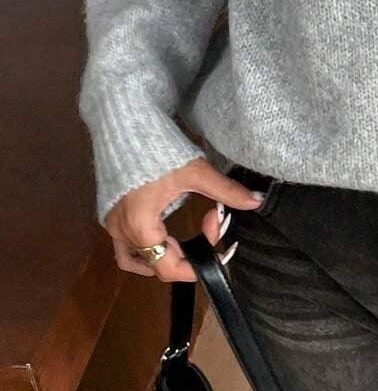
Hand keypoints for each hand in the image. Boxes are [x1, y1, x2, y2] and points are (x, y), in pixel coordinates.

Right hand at [104, 157, 264, 281]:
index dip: (199, 266)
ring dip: (160, 257)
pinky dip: (144, 248)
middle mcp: (121, 231)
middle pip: (155, 265)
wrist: (124, 122)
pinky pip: (125, 245)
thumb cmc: (157, 147)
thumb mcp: (195, 171)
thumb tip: (256, 201)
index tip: (221, 243)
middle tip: (210, 223)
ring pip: (134, 260)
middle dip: (188, 254)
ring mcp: (111, 223)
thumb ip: (225, 191)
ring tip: (184, 242)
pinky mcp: (110, 212)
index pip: (169, 268)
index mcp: (140, 226)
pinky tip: (162, 233)